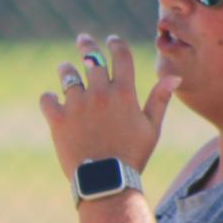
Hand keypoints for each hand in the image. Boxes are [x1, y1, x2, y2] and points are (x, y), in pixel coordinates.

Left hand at [39, 33, 178, 180]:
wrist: (106, 182)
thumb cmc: (133, 156)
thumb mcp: (151, 129)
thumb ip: (160, 100)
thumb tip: (174, 76)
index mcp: (124, 93)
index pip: (121, 56)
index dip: (116, 44)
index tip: (111, 40)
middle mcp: (100, 93)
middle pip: (92, 59)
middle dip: (87, 47)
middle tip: (83, 40)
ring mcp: (77, 105)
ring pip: (67, 75)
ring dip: (66, 70)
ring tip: (66, 68)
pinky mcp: (58, 119)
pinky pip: (47, 99)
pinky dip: (49, 99)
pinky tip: (52, 100)